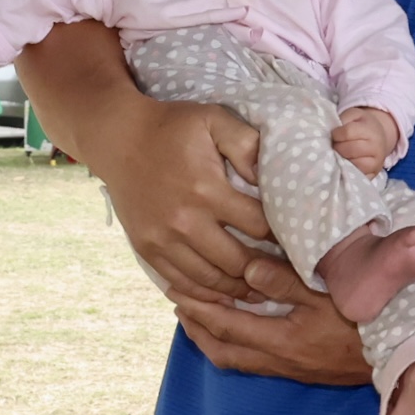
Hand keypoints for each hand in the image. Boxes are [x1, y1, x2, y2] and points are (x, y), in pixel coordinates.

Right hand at [103, 99, 274, 300]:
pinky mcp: (148, 250)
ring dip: (238, 289)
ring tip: (260, 290)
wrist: (118, 138)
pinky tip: (224, 295)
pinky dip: (205, 295)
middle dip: (265, 272)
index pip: (258, 227)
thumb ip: (246, 143)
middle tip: (285, 276)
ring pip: (211, 281)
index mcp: (207, 190)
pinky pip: (182, 283)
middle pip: (238, 263)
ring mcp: (163, 240)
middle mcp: (185, 222)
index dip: (282, 236)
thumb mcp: (213, 119)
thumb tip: (270, 176)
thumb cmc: (172, 127)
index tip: (296, 241)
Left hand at [168, 253, 367, 386]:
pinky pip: (255, 360)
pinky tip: (239, 327)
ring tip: (199, 317)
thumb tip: (245, 268)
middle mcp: (279, 360)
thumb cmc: (366, 319)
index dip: (198, 307)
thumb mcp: (326, 294)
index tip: (176, 288)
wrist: (401, 358)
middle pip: (223, 350)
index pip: (225, 325)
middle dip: (197, 328)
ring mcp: (291, 368)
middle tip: (179, 304)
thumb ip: (285, 281)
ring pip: (238, 359)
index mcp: (280, 341)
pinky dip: (237, 343)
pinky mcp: (303, 369)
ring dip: (214, 338)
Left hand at [329, 107, 400, 177]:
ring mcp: (376, 163)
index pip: (347, 132)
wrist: (379, 136)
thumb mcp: (354, 115)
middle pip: (349, 149)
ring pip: (353, 164)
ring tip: (340, 155)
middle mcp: (376, 147)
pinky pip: (358, 177)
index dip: (336, 134)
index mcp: (370, 130)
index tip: (334, 134)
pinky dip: (349, 173)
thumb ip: (343, 119)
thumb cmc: (362, 125)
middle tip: (335, 145)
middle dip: (337, 147)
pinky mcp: (373, 175)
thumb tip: (332, 133)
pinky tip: (344, 165)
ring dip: (342, 160)